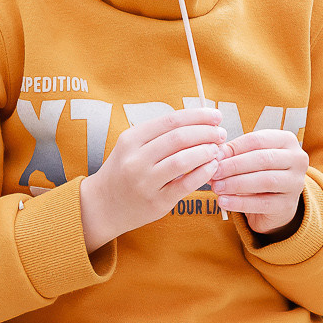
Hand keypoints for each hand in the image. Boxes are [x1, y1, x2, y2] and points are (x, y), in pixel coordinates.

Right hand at [78, 107, 227, 251]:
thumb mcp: (132, 146)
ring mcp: (145, 182)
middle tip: (220, 134)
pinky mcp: (156, 202)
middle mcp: (135, 159)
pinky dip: (203, 173)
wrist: (101, 206)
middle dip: (206, 133)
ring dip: (206, 152)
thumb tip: (198, 121)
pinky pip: (185, 185)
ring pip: (183, 160)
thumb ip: (159, 134)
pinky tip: (212, 168)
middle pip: (179, 138)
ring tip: (217, 150)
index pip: (171, 120)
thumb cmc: (123, 172)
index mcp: (131, 139)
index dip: (198, 116)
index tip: (215, 116)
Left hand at [211, 129, 310, 234]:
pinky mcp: (288, 205)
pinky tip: (224, 201)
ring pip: (264, 180)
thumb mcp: (249, 158)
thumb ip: (234, 153)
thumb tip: (216, 153)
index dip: (234, 148)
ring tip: (217, 187)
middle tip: (214, 173)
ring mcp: (295, 183)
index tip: (214, 156)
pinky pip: (262, 203)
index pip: (257, 140)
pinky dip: (240, 202)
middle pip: (262, 159)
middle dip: (234, 166)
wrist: (274, 204)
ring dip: (236, 184)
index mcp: (287, 141)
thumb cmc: (260, 173)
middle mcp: (297, 159)